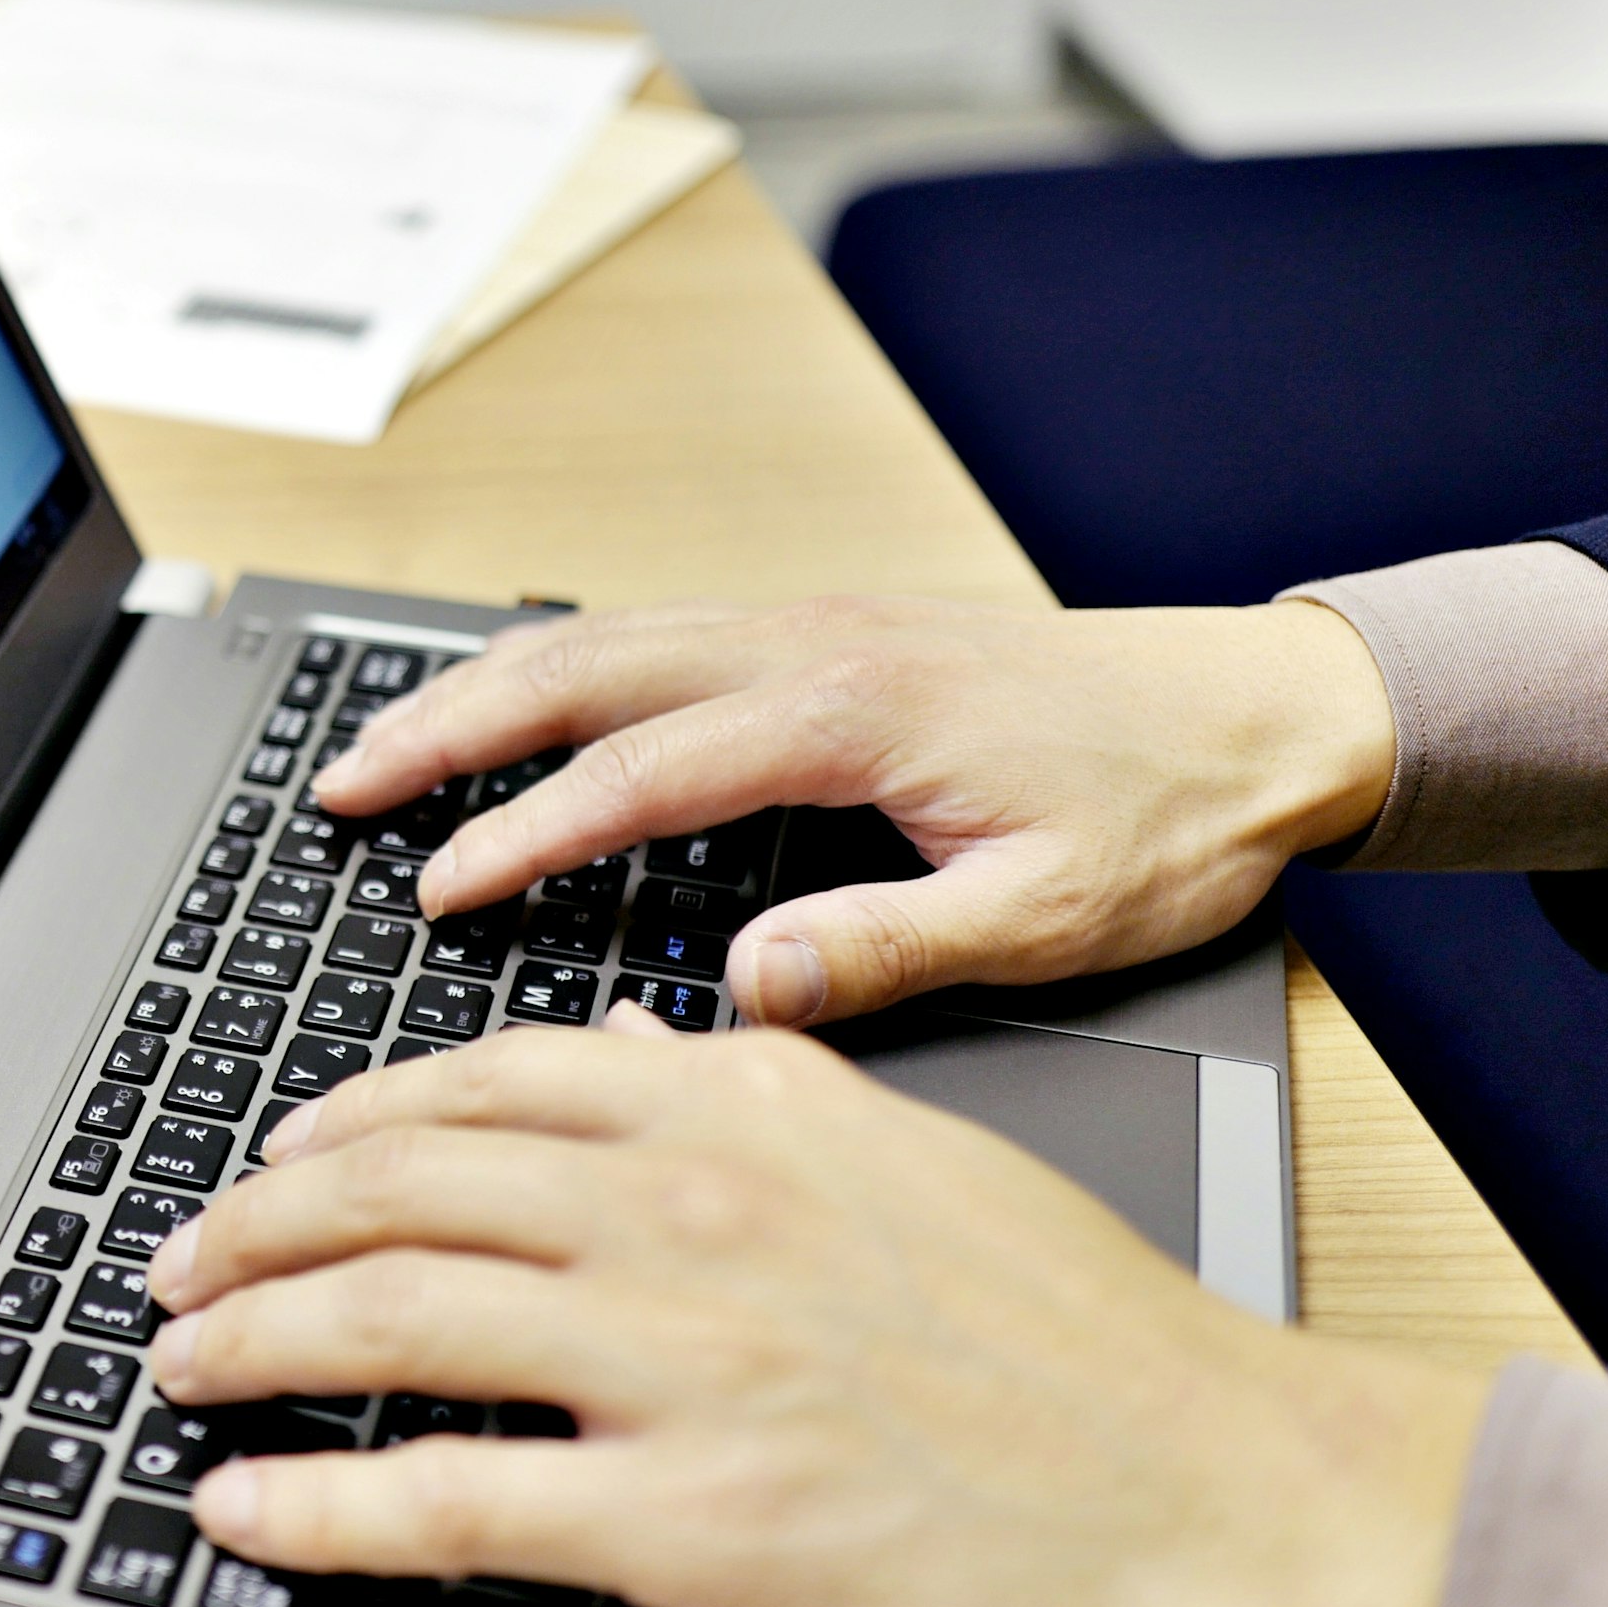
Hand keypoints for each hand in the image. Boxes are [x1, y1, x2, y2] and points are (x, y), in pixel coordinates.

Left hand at [145, 1016, 1491, 1606]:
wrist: (1233, 1497)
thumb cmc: (1101, 1350)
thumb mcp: (922, 1160)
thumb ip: (766, 1101)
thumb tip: (643, 1061)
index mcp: (753, 1109)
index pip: (484, 1086)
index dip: (346, 1124)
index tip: (283, 1159)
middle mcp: (695, 1208)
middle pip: (394, 1187)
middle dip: (251, 1224)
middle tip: (181, 1264)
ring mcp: (684, 1359)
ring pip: (383, 1320)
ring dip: (244, 1342)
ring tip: (179, 1365)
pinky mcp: (692, 1517)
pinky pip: (442, 1506)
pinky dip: (314, 1513)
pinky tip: (247, 1516)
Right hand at [308, 597, 1394, 1025]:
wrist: (1270, 710)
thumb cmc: (1174, 819)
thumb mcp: (1052, 917)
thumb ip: (893, 950)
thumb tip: (751, 987)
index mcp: (854, 713)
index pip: (640, 776)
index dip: (521, 836)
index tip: (433, 893)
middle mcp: (817, 643)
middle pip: (585, 670)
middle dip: (446, 726)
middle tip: (337, 785)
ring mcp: (818, 620)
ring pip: (609, 635)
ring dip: (488, 686)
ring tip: (385, 744)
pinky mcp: (833, 626)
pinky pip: (660, 629)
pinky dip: (563, 665)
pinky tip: (523, 707)